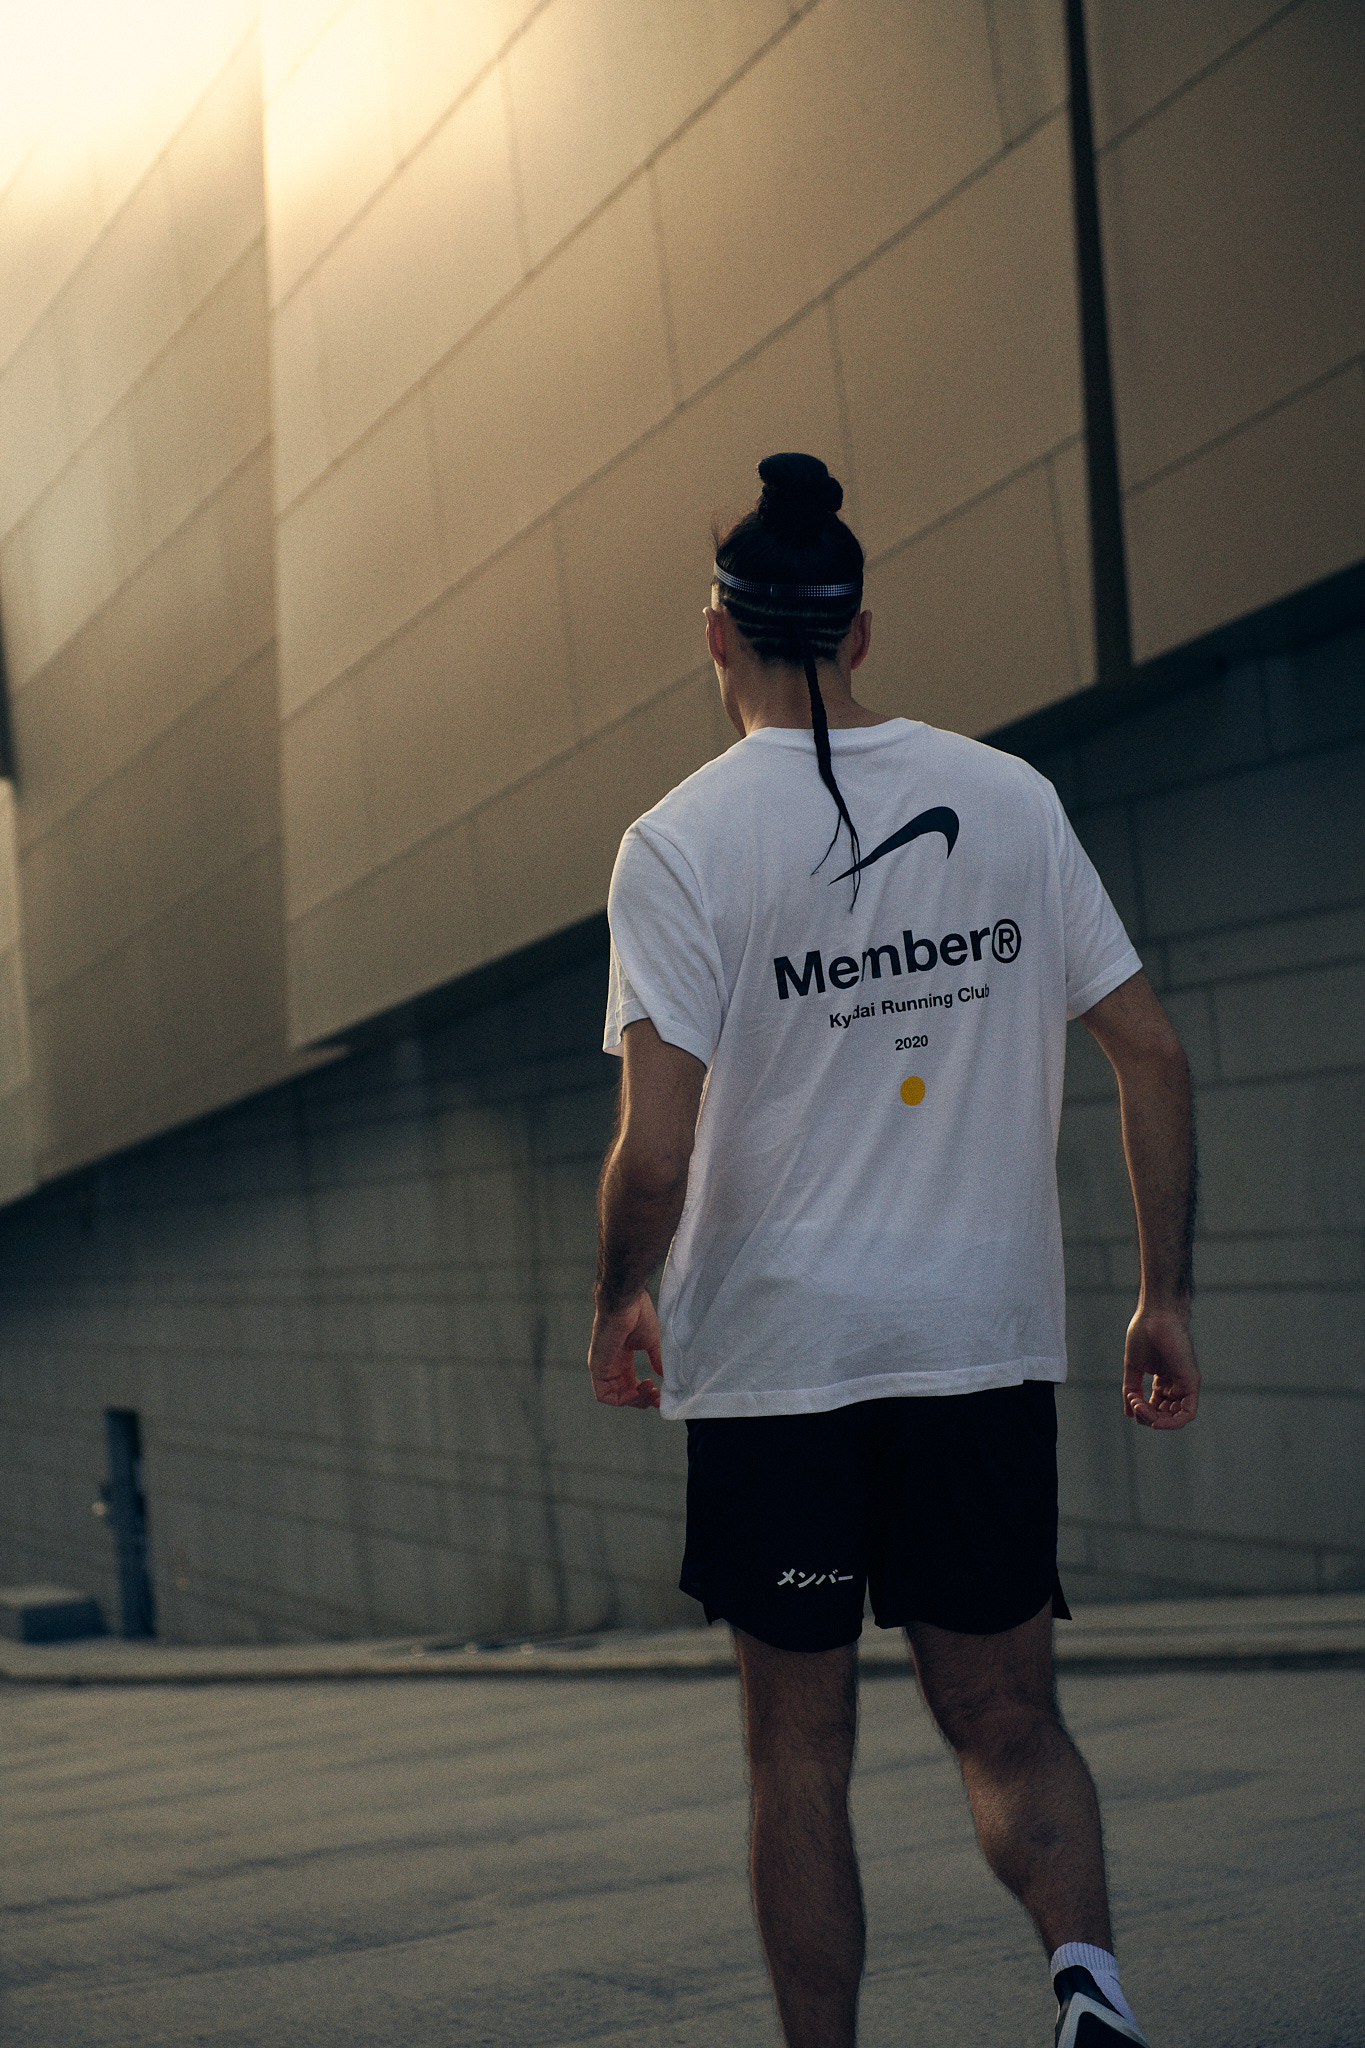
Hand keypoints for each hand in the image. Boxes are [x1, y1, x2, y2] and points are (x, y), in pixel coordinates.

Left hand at [588, 1290, 662, 1408]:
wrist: (625, 1301)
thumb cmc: (637, 1314)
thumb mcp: (651, 1342)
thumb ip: (656, 1360)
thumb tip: (666, 1377)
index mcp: (623, 1358)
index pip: (632, 1384)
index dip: (646, 1394)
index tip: (661, 1396)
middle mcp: (612, 1364)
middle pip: (625, 1394)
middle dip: (643, 1400)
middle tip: (658, 1395)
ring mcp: (603, 1366)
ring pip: (616, 1397)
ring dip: (635, 1400)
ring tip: (650, 1390)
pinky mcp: (597, 1367)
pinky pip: (603, 1394)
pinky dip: (620, 1399)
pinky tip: (636, 1391)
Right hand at [1122, 1306, 1199, 1428]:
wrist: (1155, 1315)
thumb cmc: (1144, 1333)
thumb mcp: (1133, 1367)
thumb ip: (1132, 1389)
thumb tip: (1128, 1412)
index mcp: (1163, 1380)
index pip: (1156, 1408)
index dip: (1142, 1411)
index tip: (1130, 1399)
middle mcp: (1176, 1384)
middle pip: (1165, 1415)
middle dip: (1147, 1417)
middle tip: (1134, 1404)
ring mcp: (1185, 1384)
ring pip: (1175, 1417)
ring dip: (1156, 1419)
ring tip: (1141, 1407)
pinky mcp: (1191, 1382)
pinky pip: (1187, 1413)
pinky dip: (1173, 1423)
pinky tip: (1157, 1421)